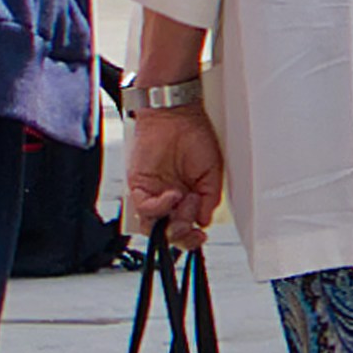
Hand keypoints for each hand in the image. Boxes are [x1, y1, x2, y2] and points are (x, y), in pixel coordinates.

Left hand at [117, 101, 225, 241]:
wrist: (178, 114)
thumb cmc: (196, 135)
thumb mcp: (213, 172)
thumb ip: (209, 199)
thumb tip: (203, 221)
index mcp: (186, 198)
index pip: (184, 228)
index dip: (191, 238)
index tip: (200, 236)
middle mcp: (167, 199)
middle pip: (166, 233)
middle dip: (181, 235)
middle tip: (191, 226)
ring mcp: (152, 194)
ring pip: (151, 225)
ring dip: (169, 223)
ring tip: (184, 205)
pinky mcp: (139, 187)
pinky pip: (144, 208)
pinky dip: (159, 207)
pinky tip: (173, 195)